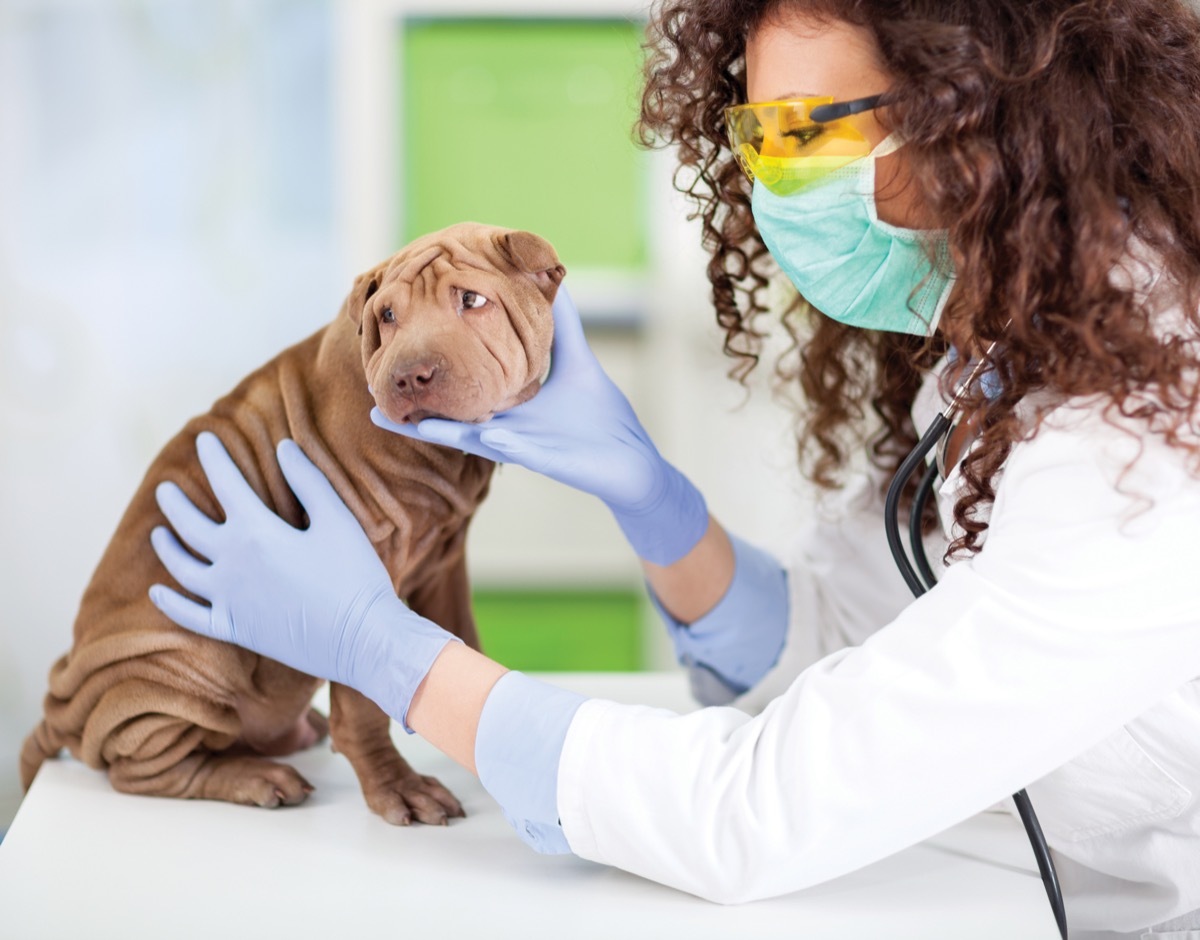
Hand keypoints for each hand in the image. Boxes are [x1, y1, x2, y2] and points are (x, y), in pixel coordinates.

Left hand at [148, 432, 456, 728]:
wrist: (361, 638)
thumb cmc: (355, 576)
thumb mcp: (338, 521)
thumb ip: (308, 482)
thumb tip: (284, 448)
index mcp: (257, 532)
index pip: (226, 484)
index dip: (214, 458)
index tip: (204, 438)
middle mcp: (232, 564)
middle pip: (189, 526)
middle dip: (174, 503)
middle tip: (164, 487)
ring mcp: (229, 600)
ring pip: (182, 569)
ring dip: (167, 548)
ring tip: (158, 533)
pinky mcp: (235, 629)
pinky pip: (191, 616)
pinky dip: (170, 603)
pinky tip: (158, 592)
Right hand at [371, 285, 707, 565]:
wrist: (630, 466)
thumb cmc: (601, 419)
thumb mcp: (577, 362)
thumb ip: (563, 324)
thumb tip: (552, 279)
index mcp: (509, 406)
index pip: (461, 391)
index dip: (431, 376)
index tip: (396, 356)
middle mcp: (505, 428)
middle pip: (449, 418)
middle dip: (412, 409)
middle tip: (373, 396)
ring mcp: (519, 445)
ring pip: (465, 436)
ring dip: (430, 428)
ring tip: (391, 414)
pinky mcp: (541, 458)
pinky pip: (508, 450)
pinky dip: (490, 441)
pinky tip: (464, 431)